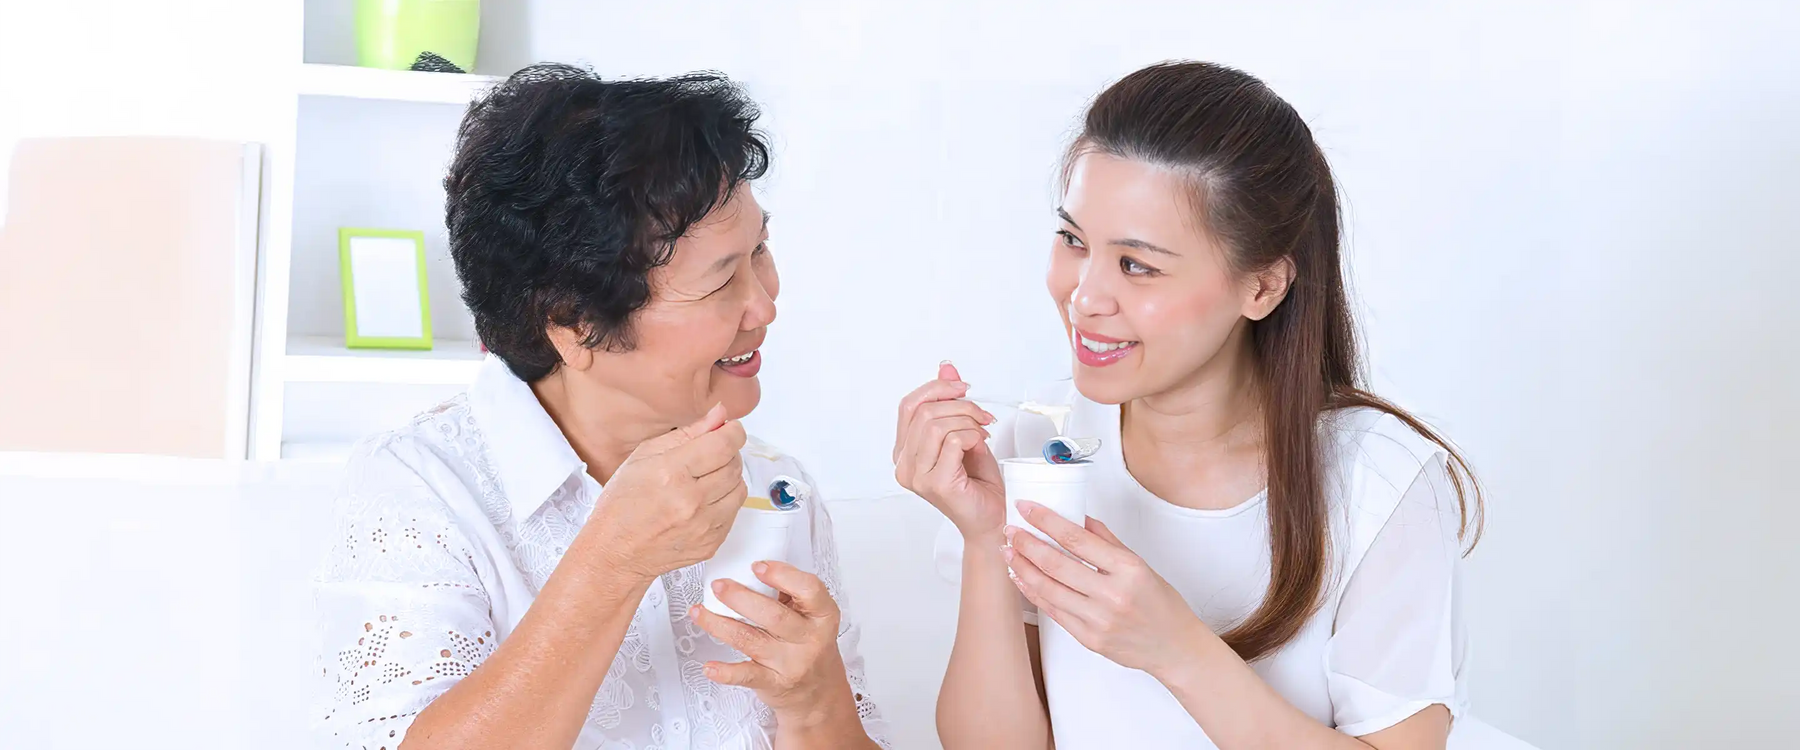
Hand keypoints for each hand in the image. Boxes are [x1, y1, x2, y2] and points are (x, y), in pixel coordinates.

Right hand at [585, 403, 748, 583]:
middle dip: (728, 453)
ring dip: (728, 478)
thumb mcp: (644, 456)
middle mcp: (691, 500)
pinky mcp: (712, 542)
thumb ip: (687, 433)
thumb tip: (719, 415)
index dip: (733, 432)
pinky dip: (724, 502)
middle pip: (735, 464)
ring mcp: (704, 525)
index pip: (724, 444)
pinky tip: (702, 502)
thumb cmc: (622, 504)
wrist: (616, 553)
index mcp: (672, 473)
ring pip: (740, 488)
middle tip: (709, 455)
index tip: (729, 429)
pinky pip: (734, 513)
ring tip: (705, 479)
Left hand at [690, 561, 859, 727]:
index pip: (809, 590)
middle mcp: (808, 639)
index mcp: (822, 615)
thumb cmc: (811, 646)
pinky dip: (725, 672)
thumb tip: (752, 572)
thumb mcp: (812, 617)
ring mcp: (791, 663)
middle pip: (774, 615)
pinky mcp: (774, 683)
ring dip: (720, 624)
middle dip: (740, 598)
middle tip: (719, 586)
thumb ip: (790, 594)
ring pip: (751, 640)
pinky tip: (709, 666)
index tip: (757, 566)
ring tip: (700, 612)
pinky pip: (747, 676)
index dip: (782, 575)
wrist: (819, 692)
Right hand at [893, 361, 1003, 536]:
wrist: (991, 519)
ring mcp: (917, 476)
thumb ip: (952, 402)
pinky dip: (971, 436)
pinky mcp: (935, 483)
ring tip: (981, 433)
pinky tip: (980, 445)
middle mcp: (904, 465)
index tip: (962, 387)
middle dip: (960, 405)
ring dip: (967, 421)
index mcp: (905, 452)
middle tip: (982, 416)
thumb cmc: (977, 483)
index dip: (936, 388)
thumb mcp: (965, 432)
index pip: (908, 406)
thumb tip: (946, 368)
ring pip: (936, 424)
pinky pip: (952, 441)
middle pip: (923, 412)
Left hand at [1004, 500, 1212, 675]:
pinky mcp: (1088, 639)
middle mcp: (1112, 595)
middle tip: (1011, 530)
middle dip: (1026, 543)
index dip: (1046, 520)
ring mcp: (1098, 620)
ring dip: (1022, 567)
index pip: (1076, 538)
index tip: (1028, 508)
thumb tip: (1079, 519)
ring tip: (1009, 552)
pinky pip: (1053, 611)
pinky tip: (1022, 578)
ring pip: (1048, 589)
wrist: (1173, 647)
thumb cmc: (1161, 605)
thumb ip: (1107, 541)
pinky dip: (1033, 592)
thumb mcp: (1140, 565)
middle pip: (1056, 564)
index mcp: (1128, 570)